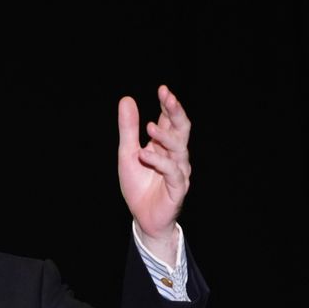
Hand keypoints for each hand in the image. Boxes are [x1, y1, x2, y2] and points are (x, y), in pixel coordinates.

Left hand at [117, 85, 191, 262]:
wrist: (143, 217)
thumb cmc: (138, 185)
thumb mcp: (127, 154)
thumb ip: (129, 129)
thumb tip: (126, 99)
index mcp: (165, 145)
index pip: (170, 120)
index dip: (168, 105)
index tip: (163, 90)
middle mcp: (176, 155)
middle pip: (182, 129)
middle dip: (175, 112)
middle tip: (167, 97)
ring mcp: (179, 171)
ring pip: (178, 148)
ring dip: (164, 137)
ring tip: (149, 128)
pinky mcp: (178, 187)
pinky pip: (172, 171)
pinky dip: (159, 161)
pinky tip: (144, 155)